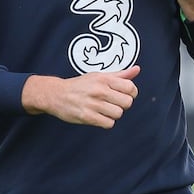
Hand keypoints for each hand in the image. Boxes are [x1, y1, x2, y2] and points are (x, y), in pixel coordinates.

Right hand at [22, 65, 140, 128]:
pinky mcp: (87, 116)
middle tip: (114, 103)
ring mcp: (93, 104)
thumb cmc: (80, 85)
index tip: (124, 95)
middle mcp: (99, 90)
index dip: (131, 93)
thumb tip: (137, 69)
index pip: (130, 88)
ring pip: (118, 114)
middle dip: (123, 104)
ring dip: (113, 114)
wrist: (56, 94)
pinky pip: (108, 123)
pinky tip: (99, 116)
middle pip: (127, 102)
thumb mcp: (99, 76)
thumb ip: (120, 75)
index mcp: (104, 79)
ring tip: (105, 110)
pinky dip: (106, 122)